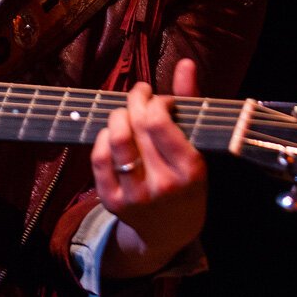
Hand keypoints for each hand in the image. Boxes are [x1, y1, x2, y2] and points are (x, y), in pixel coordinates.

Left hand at [91, 57, 206, 278]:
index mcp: (190, 171)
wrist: (170, 233)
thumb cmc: (188, 181)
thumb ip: (192, 103)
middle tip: (140, 95)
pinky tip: (113, 134)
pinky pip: (98, 158)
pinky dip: (103, 137)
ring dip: (118, 115)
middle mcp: (162, 186)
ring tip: (127, 113)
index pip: (159, 122)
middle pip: (136, 126)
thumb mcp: (198, 147)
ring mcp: (135, 196)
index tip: (160, 98)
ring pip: (115, 138)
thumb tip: (185, 63)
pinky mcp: (111, 202)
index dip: (155, 100)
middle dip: (135, 100)